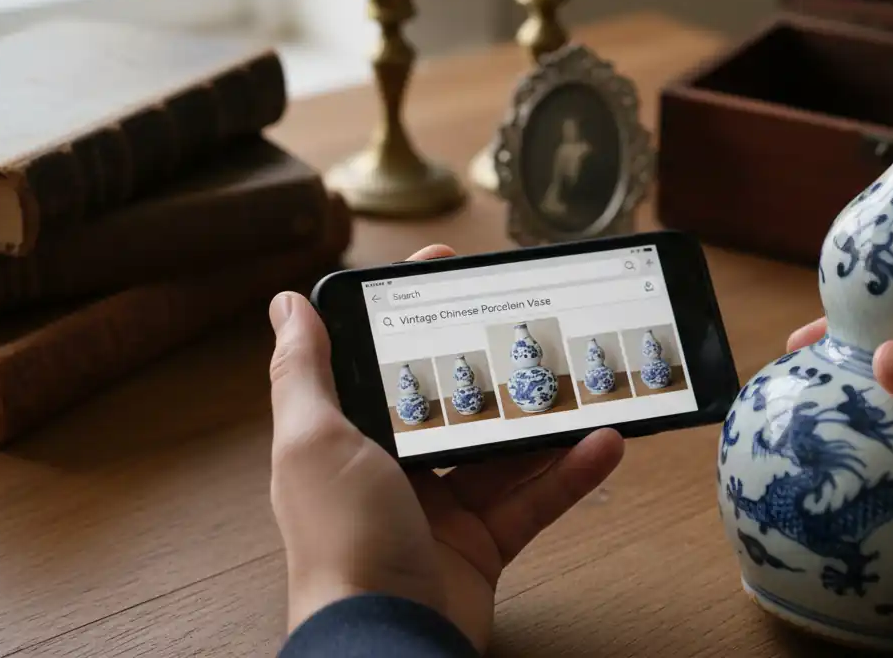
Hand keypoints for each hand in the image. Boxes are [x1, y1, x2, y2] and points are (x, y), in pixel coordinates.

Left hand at [267, 244, 624, 651]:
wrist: (387, 640)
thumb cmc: (341, 542)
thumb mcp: (315, 441)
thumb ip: (304, 372)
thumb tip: (287, 304)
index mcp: (347, 440)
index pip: (382, 362)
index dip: (413, 317)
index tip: (448, 271)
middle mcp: (390, 472)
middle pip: (449, 405)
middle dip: (490, 368)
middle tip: (532, 326)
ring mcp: (439, 511)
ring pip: (501, 452)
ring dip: (544, 421)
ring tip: (585, 382)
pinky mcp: (482, 547)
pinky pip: (532, 501)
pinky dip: (569, 474)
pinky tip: (604, 443)